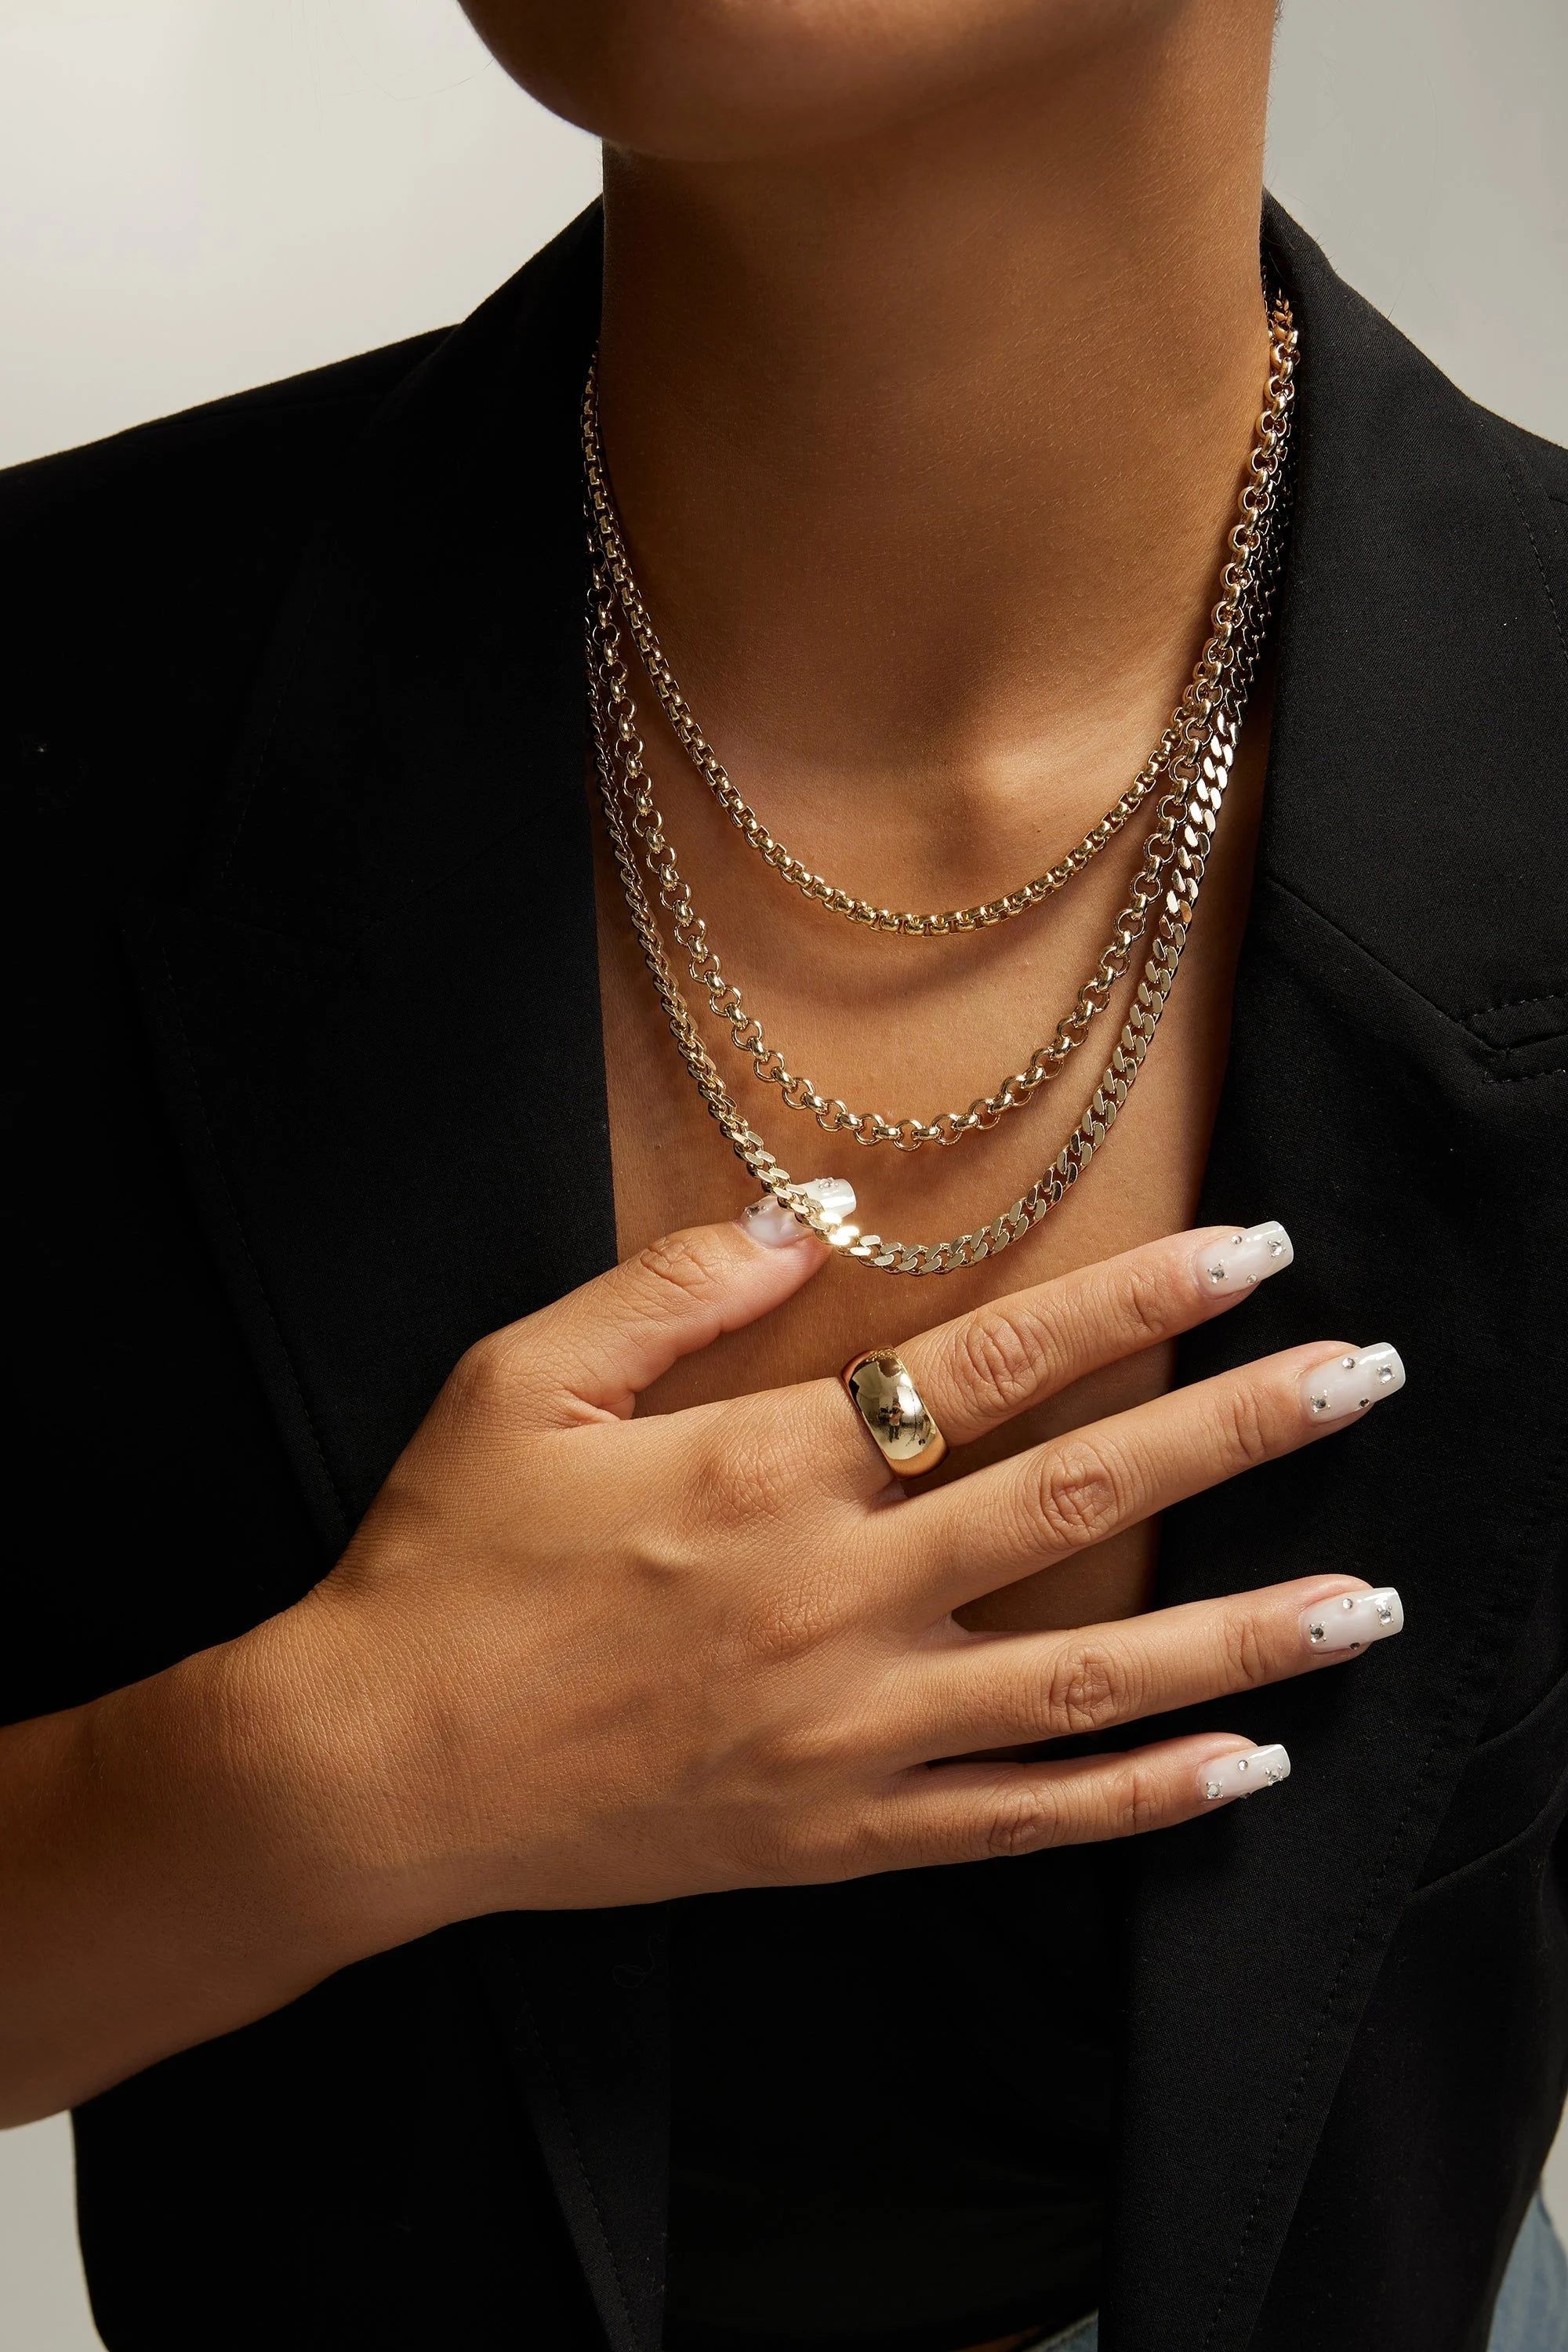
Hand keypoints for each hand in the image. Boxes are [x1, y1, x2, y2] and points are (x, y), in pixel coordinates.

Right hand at [252, 1208, 1404, 1935]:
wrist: (374, 1776)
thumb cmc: (445, 1564)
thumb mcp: (524, 1382)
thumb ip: (675, 1286)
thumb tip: (810, 1207)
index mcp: (771, 1470)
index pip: (999, 1362)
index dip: (1138, 1302)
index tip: (1253, 1256)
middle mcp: (841, 1598)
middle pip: (1085, 1498)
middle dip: (1243, 1431)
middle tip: (1366, 1380)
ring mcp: (853, 1733)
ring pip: (1090, 1676)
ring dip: (1243, 1633)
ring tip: (1368, 1600)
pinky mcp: (838, 1836)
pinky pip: (1023, 1823)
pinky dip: (1140, 1798)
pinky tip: (1243, 1767)